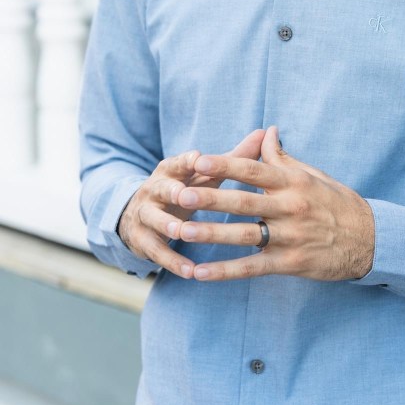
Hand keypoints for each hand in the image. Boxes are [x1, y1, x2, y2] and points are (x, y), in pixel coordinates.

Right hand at [117, 129, 265, 277]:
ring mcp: (145, 214)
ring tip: (182, 232)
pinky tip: (190, 271)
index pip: (179, 162)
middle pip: (163, 188)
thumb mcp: (203, 174)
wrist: (139, 214)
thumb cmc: (184, 189)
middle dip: (172, 191)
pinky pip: (157, 251)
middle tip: (184, 195)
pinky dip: (172, 261)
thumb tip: (265, 133)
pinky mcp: (142, 239)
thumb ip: (232, 158)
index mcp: (171, 170)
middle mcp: (155, 189)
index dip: (187, 160)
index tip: (198, 158)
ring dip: (168, 225)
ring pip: (155, 219)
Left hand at [174, 125, 374, 281]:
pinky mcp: (290, 263)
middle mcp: (290, 208)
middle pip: (243, 202)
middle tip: (182, 194)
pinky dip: (225, 271)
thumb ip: (283, 158)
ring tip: (182, 230)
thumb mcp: (313, 175)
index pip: (254, 170)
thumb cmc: (336, 203)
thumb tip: (267, 131)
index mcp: (294, 182)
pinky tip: (200, 272)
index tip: (200, 161)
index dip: (226, 165)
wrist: (368, 240)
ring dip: (211, 234)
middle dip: (210, 198)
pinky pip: (252, 268)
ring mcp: (290, 237)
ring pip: (244, 235)